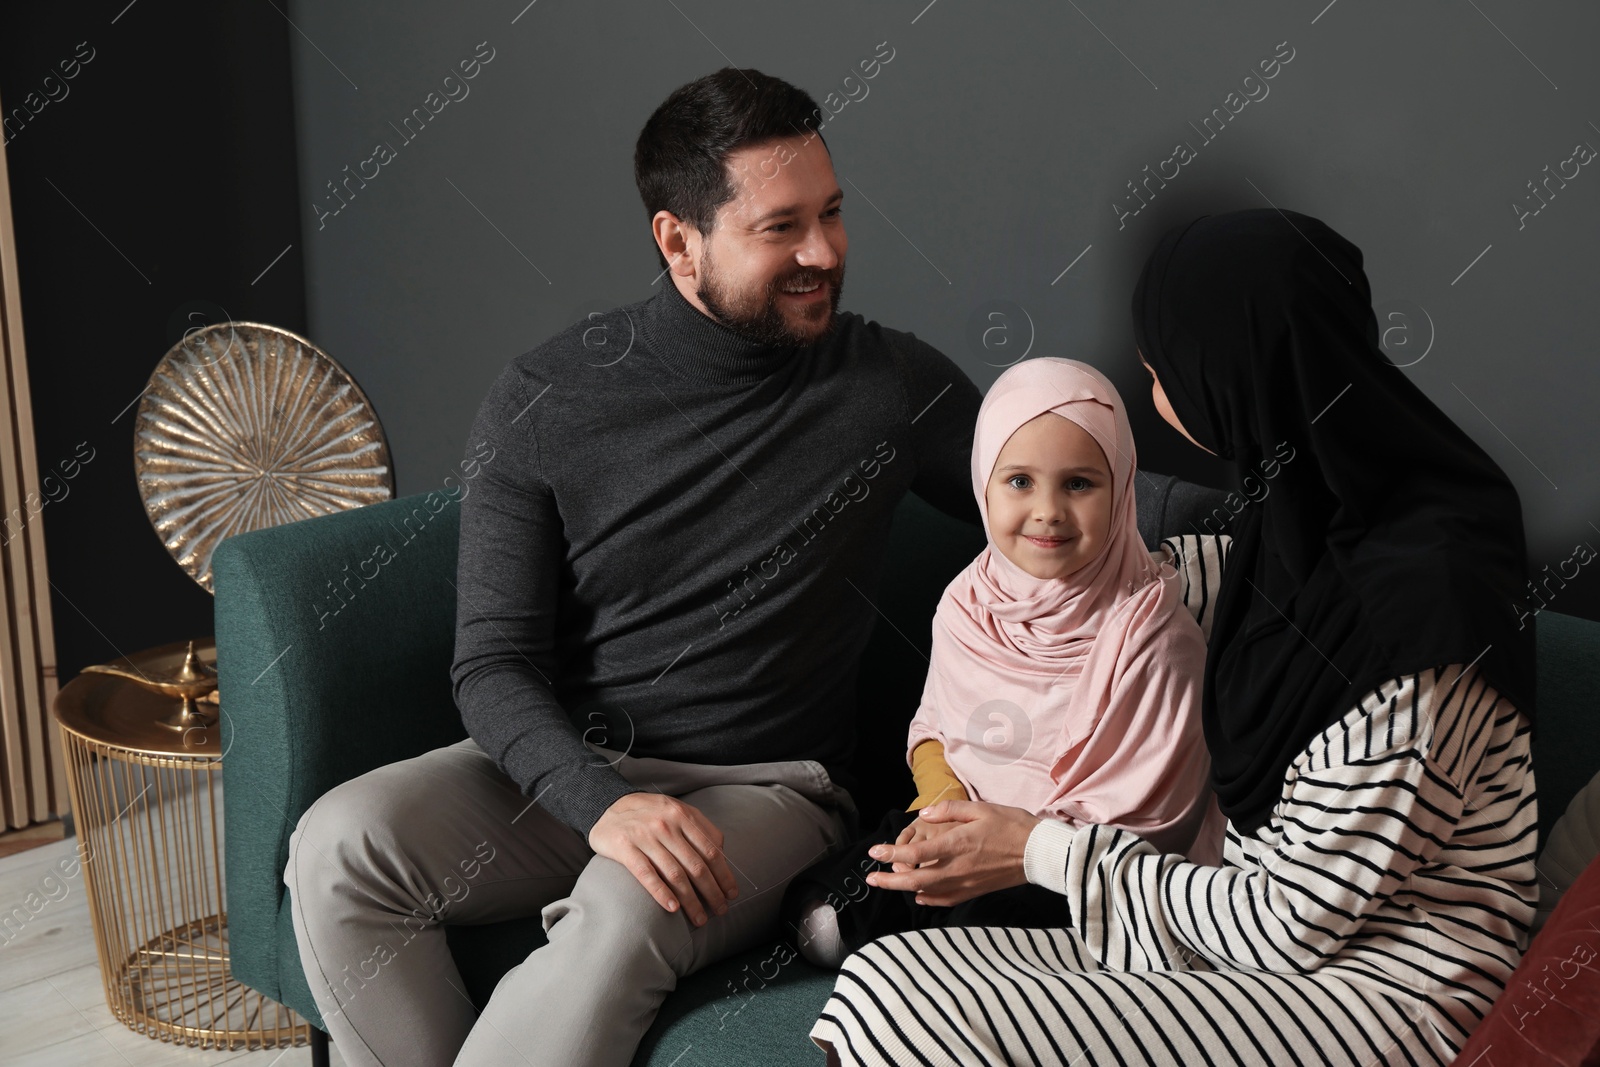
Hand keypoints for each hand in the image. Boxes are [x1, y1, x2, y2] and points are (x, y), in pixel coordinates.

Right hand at [588, 792, 738, 925]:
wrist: (606, 806)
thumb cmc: (648, 813)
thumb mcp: (676, 810)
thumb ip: (699, 827)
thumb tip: (721, 852)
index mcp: (683, 815)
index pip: (711, 850)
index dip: (724, 875)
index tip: (731, 893)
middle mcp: (666, 825)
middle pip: (696, 865)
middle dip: (712, 892)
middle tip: (721, 910)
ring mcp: (645, 836)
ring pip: (675, 874)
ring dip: (691, 900)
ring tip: (700, 918)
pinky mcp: (624, 848)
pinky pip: (646, 874)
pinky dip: (661, 893)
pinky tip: (673, 909)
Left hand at [865, 799, 1038, 906]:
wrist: (1039, 853)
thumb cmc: (1011, 826)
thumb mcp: (980, 808)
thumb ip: (948, 810)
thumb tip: (924, 814)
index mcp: (957, 844)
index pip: (915, 853)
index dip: (890, 853)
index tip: (874, 852)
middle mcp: (957, 867)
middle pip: (914, 880)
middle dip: (889, 880)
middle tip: (871, 878)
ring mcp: (965, 883)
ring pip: (926, 892)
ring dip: (904, 889)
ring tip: (888, 883)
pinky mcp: (973, 892)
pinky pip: (944, 899)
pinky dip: (927, 898)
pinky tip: (919, 894)